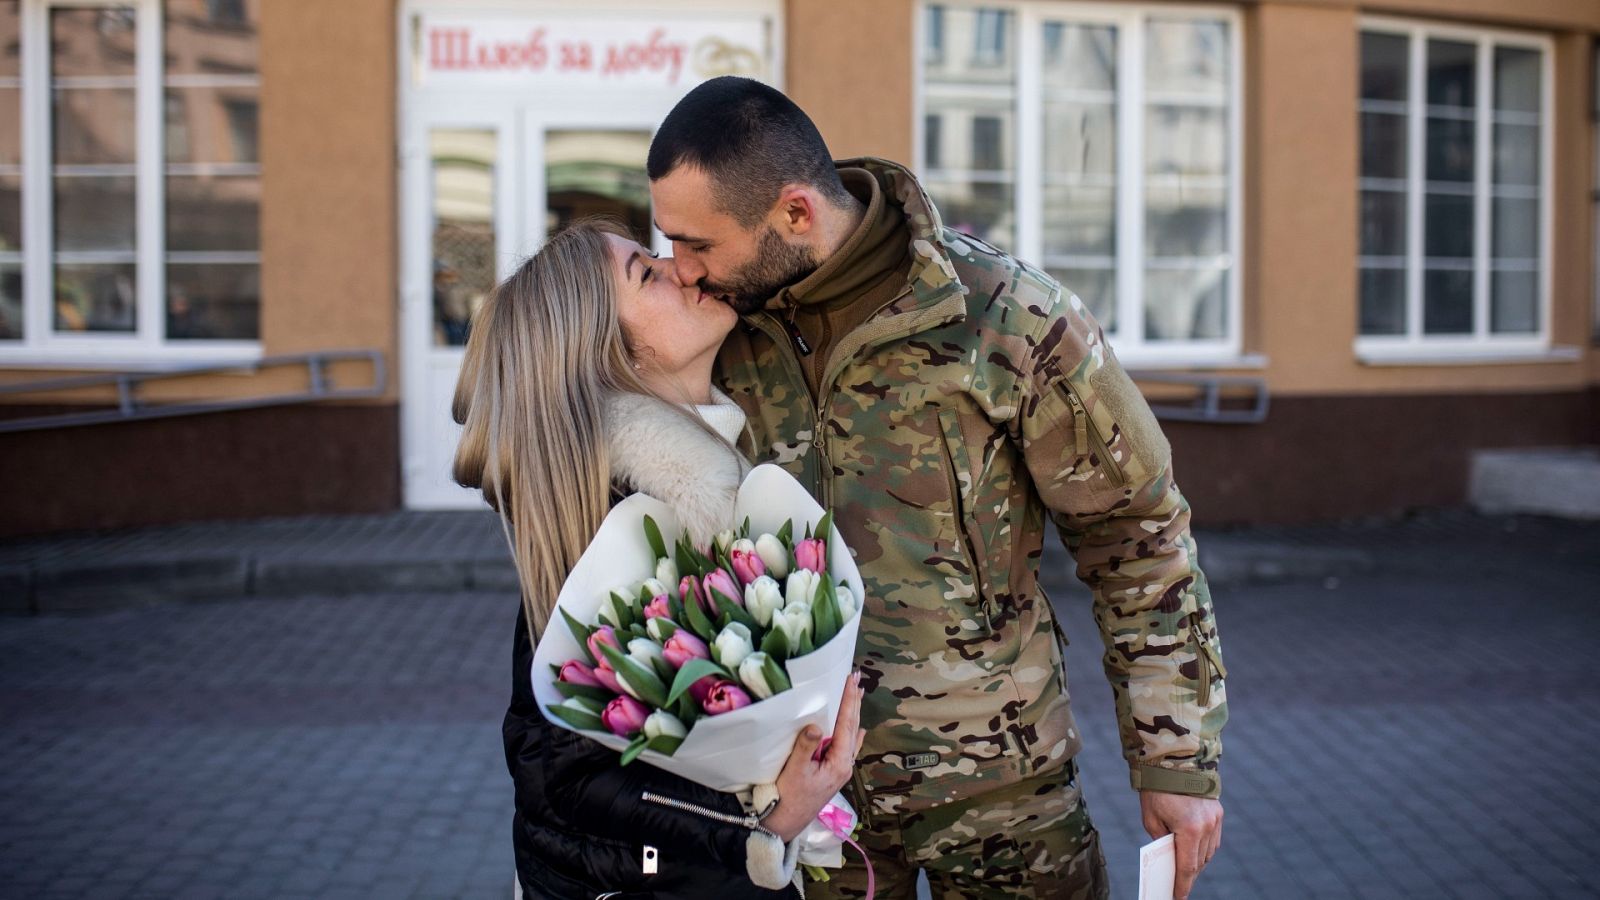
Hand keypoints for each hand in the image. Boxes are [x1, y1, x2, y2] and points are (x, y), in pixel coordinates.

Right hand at [762, 671, 865, 840]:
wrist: (786, 822)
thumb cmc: (789, 797)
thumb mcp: (795, 770)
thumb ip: (806, 747)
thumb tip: (816, 726)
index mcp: (839, 762)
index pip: (846, 724)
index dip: (848, 700)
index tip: (849, 680)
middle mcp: (845, 764)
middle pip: (852, 725)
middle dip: (855, 701)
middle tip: (857, 678)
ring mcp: (841, 768)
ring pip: (850, 733)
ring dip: (853, 712)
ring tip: (858, 693)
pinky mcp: (833, 771)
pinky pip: (847, 746)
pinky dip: (852, 732)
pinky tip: (859, 729)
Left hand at [1140, 790, 1222, 899]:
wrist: (1175, 759)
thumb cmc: (1157, 790)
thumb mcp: (1151, 818)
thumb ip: (1161, 840)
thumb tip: (1169, 856)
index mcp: (1188, 829)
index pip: (1187, 866)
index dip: (1183, 884)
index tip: (1178, 897)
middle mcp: (1206, 826)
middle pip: (1200, 861)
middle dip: (1189, 874)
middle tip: (1179, 885)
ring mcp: (1215, 819)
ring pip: (1209, 852)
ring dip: (1198, 861)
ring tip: (1186, 870)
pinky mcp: (1218, 812)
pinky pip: (1213, 839)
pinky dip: (1204, 847)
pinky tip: (1194, 851)